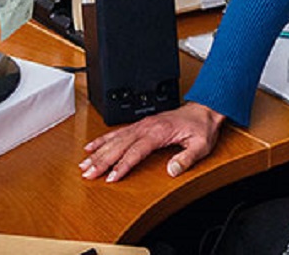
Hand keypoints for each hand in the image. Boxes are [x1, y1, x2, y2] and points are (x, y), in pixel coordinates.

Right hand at [79, 102, 225, 182]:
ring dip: (99, 151)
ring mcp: (143, 124)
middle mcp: (147, 126)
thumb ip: (187, 158)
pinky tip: (92, 146)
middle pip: (120, 145)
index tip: (110, 178)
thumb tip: (172, 170)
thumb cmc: (201, 127)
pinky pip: (118, 132)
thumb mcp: (201, 145)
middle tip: (87, 174)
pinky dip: (103, 140)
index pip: (136, 151)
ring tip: (84, 164)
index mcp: (159, 132)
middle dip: (102, 160)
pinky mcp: (142, 124)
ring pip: (116, 138)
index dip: (122, 165)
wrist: (204, 110)